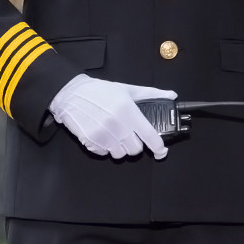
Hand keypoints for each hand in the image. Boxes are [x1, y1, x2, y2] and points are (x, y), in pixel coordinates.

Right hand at [49, 74, 176, 159]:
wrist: (71, 94)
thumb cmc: (100, 91)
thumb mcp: (126, 89)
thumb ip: (150, 94)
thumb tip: (171, 95)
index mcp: (128, 110)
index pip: (150, 135)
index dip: (158, 147)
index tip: (161, 151)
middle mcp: (117, 124)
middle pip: (135, 150)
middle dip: (135, 144)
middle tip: (130, 134)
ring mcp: (103, 135)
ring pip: (120, 154)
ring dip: (121, 147)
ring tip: (115, 134)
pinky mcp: (91, 142)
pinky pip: (105, 154)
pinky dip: (106, 148)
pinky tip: (103, 135)